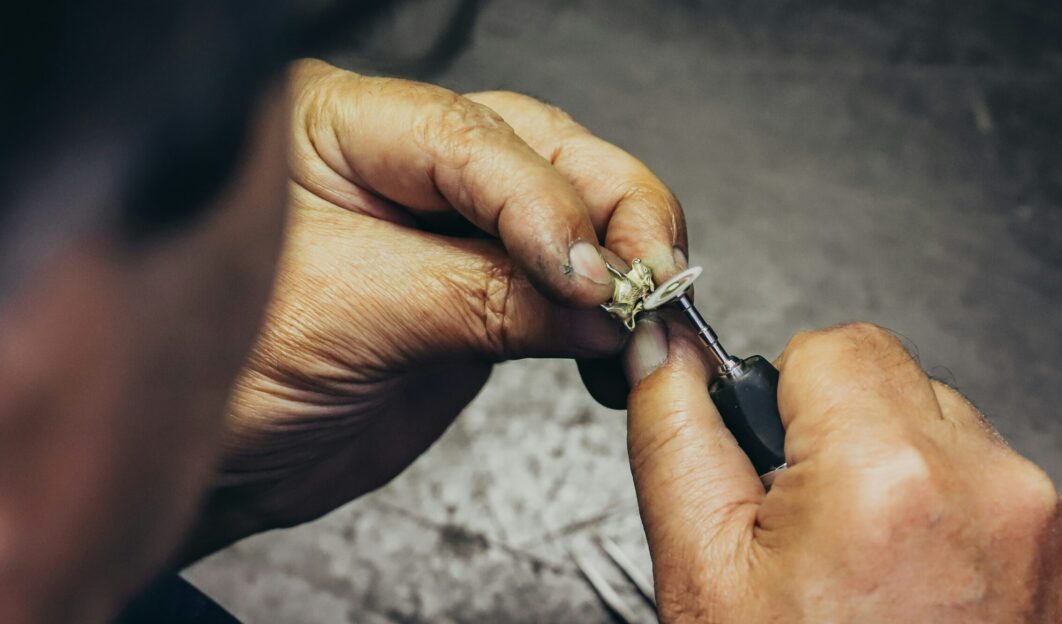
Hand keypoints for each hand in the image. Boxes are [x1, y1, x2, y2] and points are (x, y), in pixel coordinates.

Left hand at [186, 60, 686, 556]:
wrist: (215, 466)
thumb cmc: (224, 378)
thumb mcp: (347, 316)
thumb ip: (477, 298)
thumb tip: (594, 303)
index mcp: (340, 126)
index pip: (470, 137)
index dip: (542, 199)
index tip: (583, 273)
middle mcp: (402, 162)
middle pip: (541, 153)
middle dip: (610, 213)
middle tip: (645, 280)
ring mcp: (446, 226)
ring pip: (567, 209)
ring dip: (621, 259)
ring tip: (645, 313)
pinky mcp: (474, 290)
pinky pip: (557, 285)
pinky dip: (600, 311)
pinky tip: (619, 335)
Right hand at [624, 320, 1061, 622]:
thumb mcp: (705, 578)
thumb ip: (677, 441)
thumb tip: (665, 353)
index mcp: (891, 474)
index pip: (837, 346)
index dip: (790, 400)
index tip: (783, 463)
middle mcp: (1000, 491)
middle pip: (906, 395)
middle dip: (855, 448)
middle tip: (827, 548)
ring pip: (966, 454)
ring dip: (921, 498)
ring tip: (887, 593)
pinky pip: (1022, 514)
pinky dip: (978, 547)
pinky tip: (941, 612)